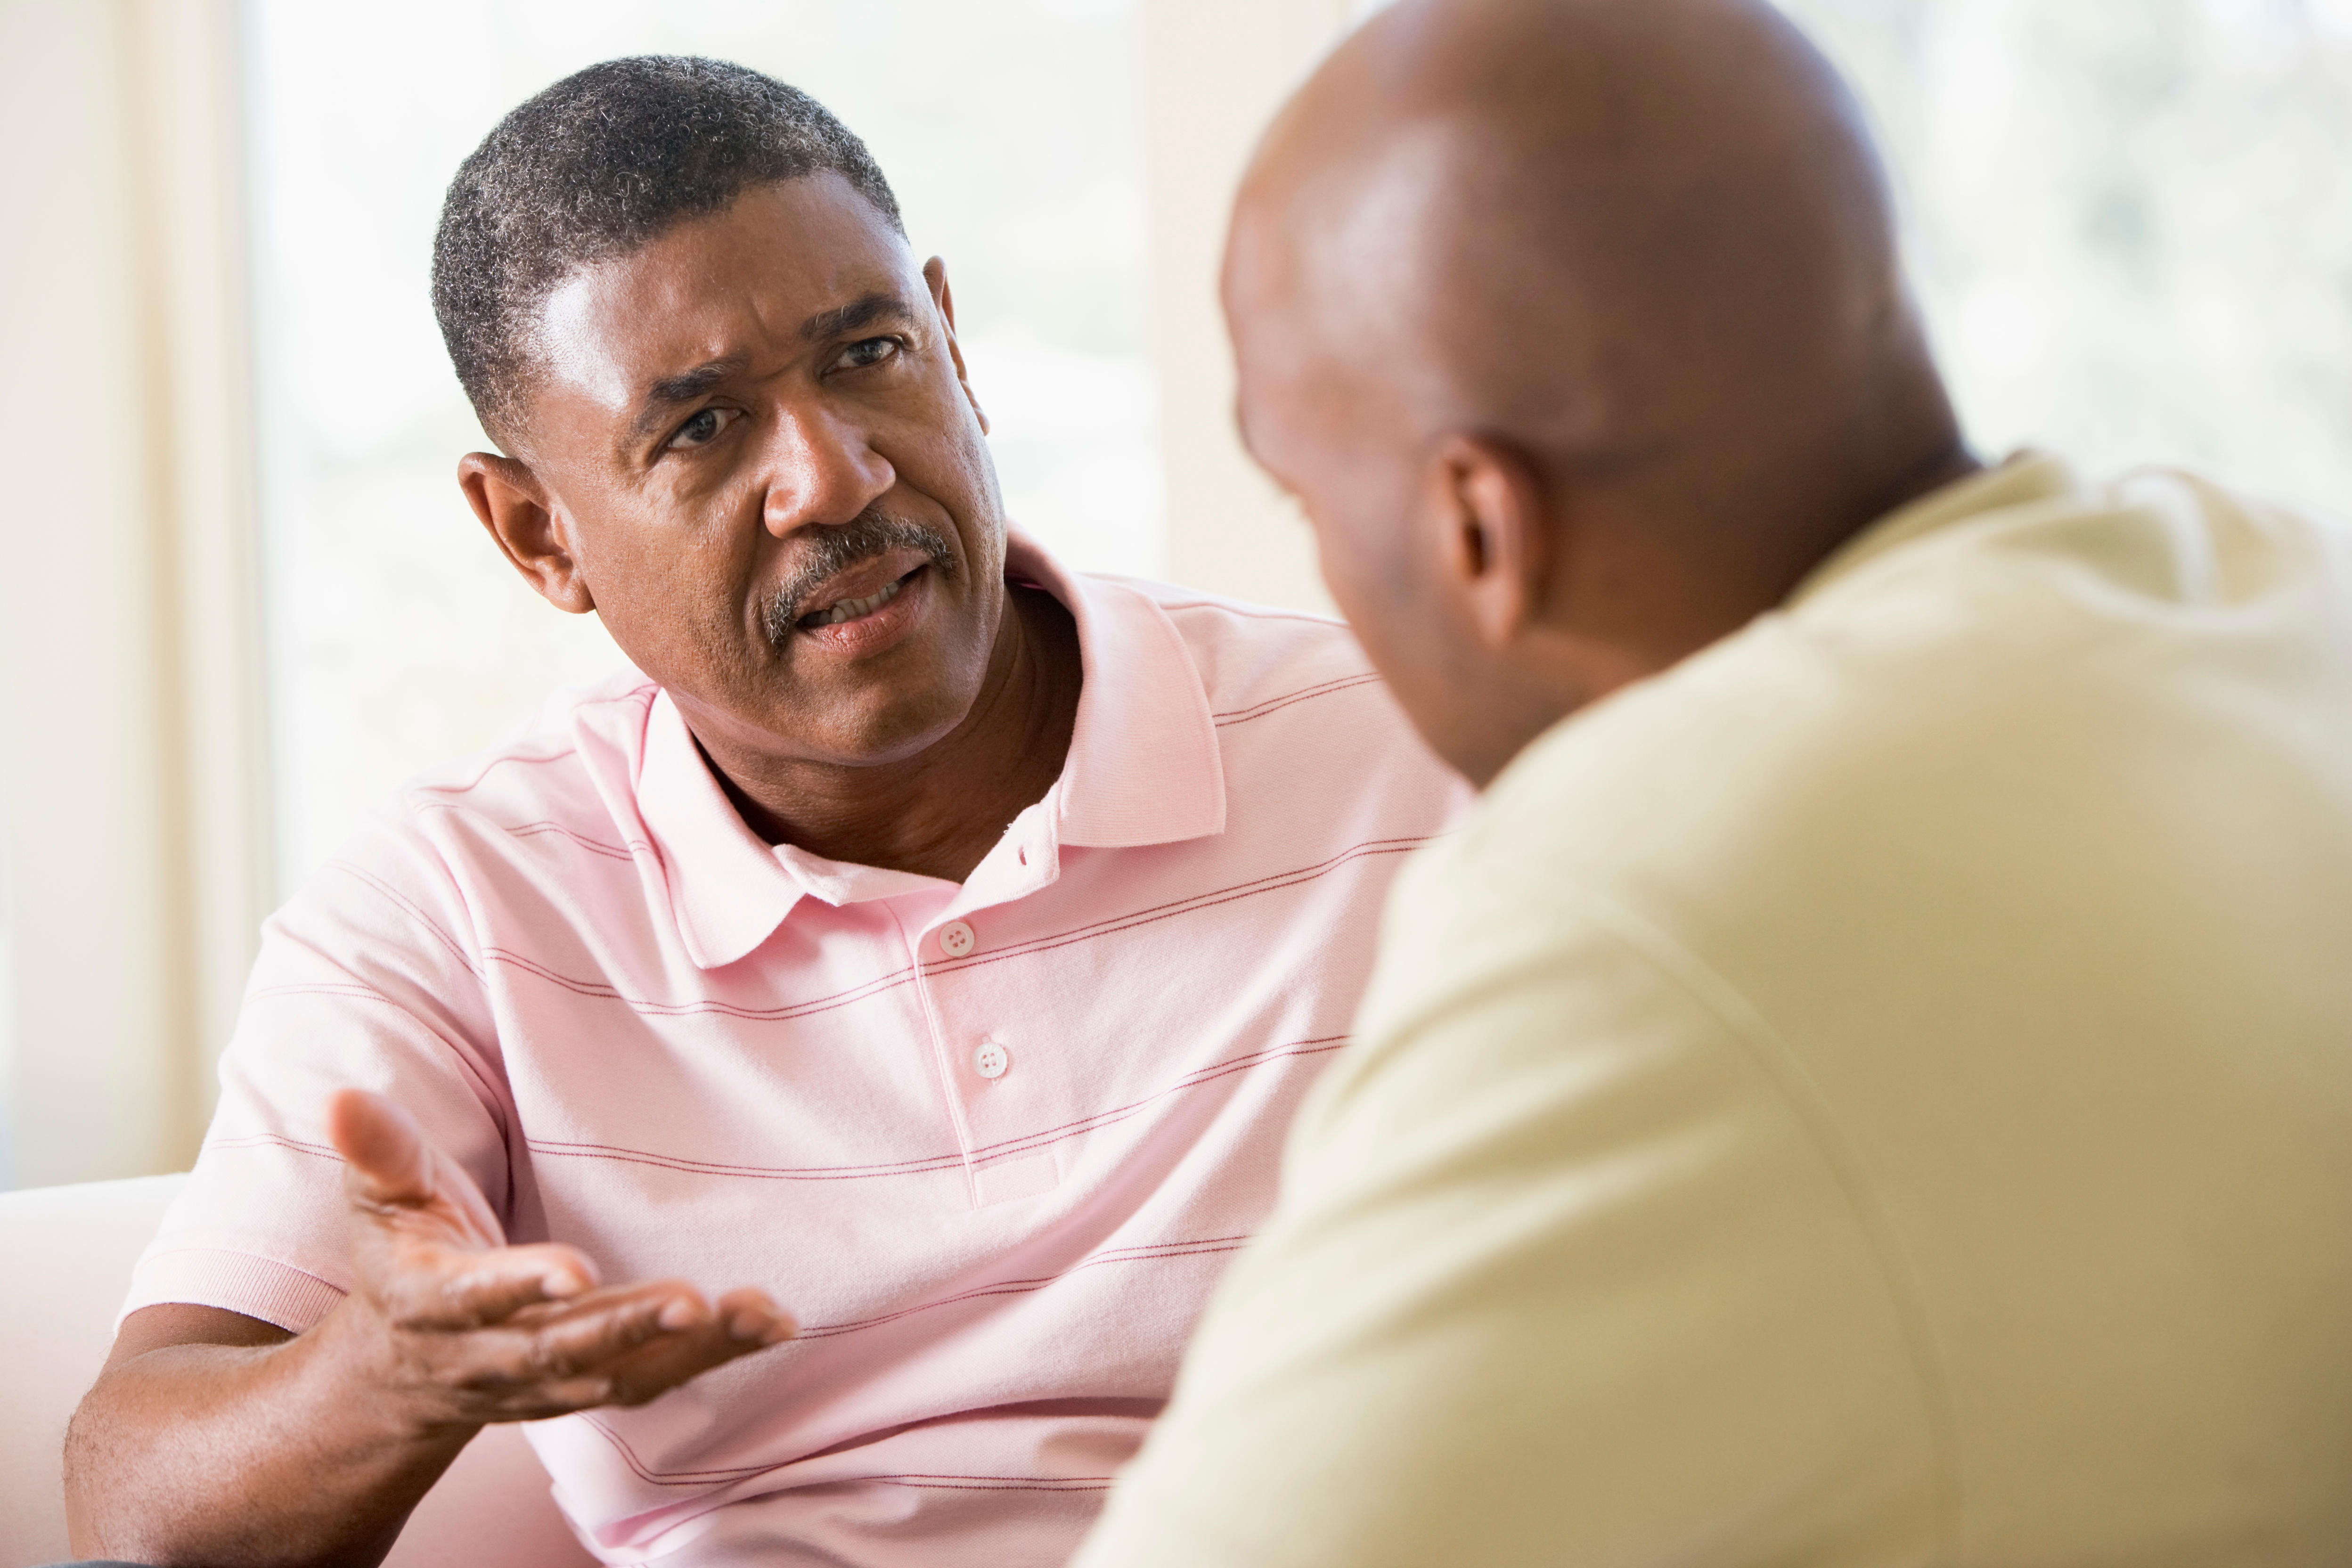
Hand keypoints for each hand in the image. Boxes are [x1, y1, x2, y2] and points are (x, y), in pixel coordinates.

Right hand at [325, 1088, 794, 1429]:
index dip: (521, 1287)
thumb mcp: (377, 1200)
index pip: (476, 1299)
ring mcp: (544, 1380)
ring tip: (756, 1313)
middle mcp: (488, 1355)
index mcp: (430, 1303)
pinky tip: (767, 1324)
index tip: (575, 1271)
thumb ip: (375, 1151)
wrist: (401, 1369)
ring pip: (620, 1373)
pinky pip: (656, 1379)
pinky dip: (715, 1356)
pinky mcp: (591, 1384)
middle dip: (624, 1327)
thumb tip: (342, 1099)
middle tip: (690, 1300)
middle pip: (559, 1350)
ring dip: (691, 1347)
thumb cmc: (401, 1257)